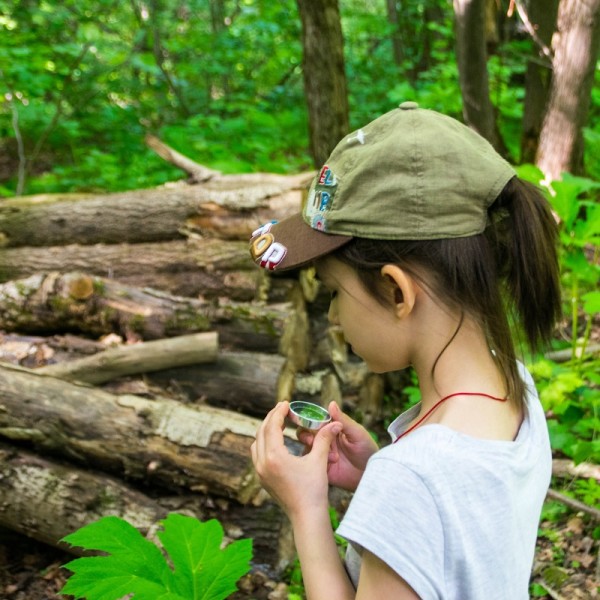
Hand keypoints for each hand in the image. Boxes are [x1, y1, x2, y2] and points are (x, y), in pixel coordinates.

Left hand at [251, 402, 342, 517]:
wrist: (306, 516)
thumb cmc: (313, 489)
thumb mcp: (319, 461)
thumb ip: (324, 439)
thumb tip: (335, 423)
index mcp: (274, 456)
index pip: (272, 426)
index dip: (279, 412)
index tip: (285, 403)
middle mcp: (262, 463)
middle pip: (261, 432)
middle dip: (271, 418)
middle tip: (282, 408)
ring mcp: (260, 472)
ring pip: (256, 443)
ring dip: (265, 430)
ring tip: (278, 422)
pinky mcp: (262, 479)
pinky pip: (257, 454)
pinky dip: (264, 443)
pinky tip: (275, 441)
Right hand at [297, 401, 377, 490]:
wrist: (370, 473)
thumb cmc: (367, 450)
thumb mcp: (357, 433)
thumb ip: (343, 420)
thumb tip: (331, 403)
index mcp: (331, 428)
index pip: (315, 420)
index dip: (309, 420)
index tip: (310, 422)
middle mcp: (324, 440)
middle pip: (305, 433)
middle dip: (306, 435)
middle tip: (312, 440)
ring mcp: (321, 454)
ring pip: (307, 448)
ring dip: (314, 449)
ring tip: (332, 455)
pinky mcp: (321, 468)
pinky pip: (311, 464)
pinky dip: (317, 462)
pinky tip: (331, 463)